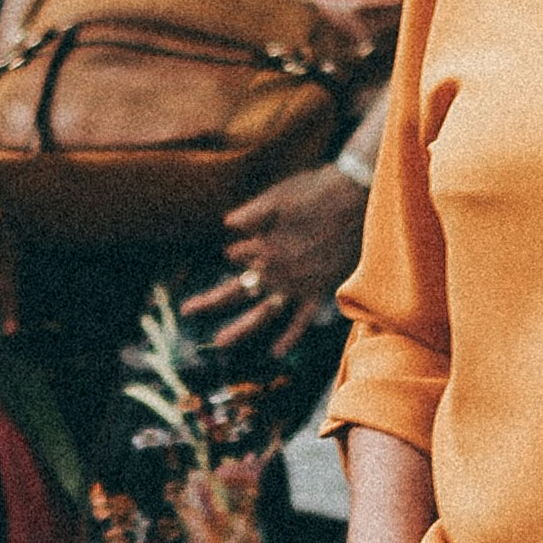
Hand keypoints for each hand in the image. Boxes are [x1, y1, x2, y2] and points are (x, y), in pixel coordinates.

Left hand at [195, 165, 368, 348]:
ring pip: (264, 313)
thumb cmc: (315, 190)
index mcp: (262, 247)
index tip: (246, 240)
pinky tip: (276, 353)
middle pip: (237, 290)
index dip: (236, 249)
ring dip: (240, 329)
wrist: (356, 197)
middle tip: (186, 310)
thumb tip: (226, 225)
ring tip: (219, 342)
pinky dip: (289, 337)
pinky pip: (302, 320)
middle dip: (210, 301)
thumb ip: (250, 213)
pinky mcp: (320, 289)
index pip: (236, 255)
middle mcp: (276, 271)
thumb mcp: (277, 195)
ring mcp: (298, 284)